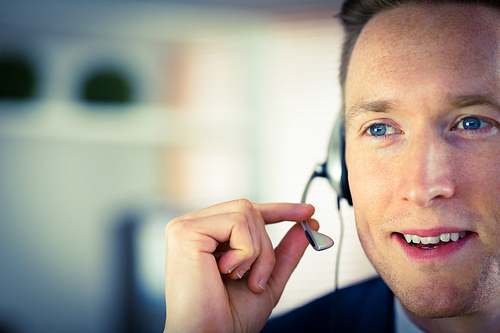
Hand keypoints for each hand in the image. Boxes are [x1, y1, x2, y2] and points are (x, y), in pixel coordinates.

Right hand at [164, 199, 316, 332]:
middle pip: (248, 210)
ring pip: (245, 213)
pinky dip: (245, 251)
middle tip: (258, 280)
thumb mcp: (267, 278)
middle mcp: (193, 227)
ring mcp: (186, 226)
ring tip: (241, 278)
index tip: (307, 212)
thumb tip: (309, 223)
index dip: (278, 209)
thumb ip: (285, 250)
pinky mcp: (185, 231)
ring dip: (256, 252)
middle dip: (265, 246)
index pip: (245, 211)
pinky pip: (236, 221)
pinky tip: (226, 272)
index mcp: (206, 236)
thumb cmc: (229, 317)